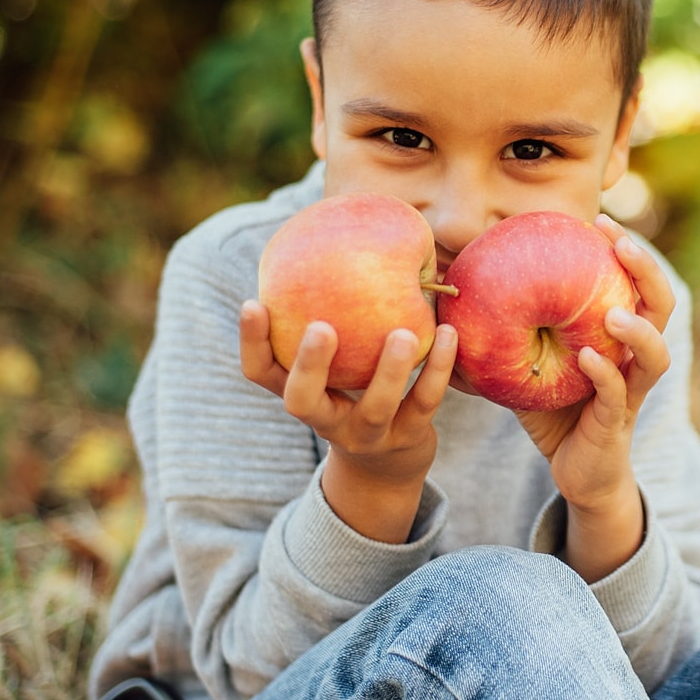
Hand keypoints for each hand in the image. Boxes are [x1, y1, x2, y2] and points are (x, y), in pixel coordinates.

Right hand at [240, 300, 457, 541]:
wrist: (390, 462)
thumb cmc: (357, 387)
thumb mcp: (336, 362)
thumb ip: (330, 315)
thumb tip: (331, 237)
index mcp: (300, 393)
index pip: (260, 373)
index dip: (251, 343)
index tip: (253, 302)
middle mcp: (325, 418)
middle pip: (302, 400)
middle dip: (309, 365)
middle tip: (321, 327)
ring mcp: (366, 433)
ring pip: (374, 408)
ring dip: (388, 370)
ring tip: (401, 334)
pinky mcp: (408, 437)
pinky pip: (424, 402)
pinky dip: (438, 368)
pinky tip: (448, 332)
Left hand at [515, 215, 673, 578]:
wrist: (575, 474)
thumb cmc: (553, 410)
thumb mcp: (529, 362)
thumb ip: (505, 331)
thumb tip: (453, 302)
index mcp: (619, 337)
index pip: (633, 284)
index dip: (625, 252)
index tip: (599, 220)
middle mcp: (633, 359)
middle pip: (660, 308)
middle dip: (646, 272)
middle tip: (622, 244)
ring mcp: (630, 394)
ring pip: (654, 357)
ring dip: (639, 330)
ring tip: (616, 311)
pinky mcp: (616, 426)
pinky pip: (618, 397)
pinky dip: (607, 376)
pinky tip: (590, 357)